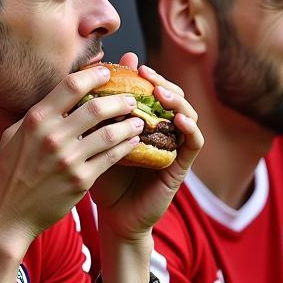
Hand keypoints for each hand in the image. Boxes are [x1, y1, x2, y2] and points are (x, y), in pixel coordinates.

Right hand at [0, 64, 144, 253]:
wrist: (7, 215)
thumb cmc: (10, 174)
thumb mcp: (14, 136)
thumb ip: (38, 116)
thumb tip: (58, 97)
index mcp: (36, 119)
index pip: (71, 85)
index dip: (95, 75)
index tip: (109, 73)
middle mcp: (52, 136)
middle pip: (97, 107)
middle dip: (121, 100)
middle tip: (133, 99)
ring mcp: (68, 159)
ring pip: (110, 133)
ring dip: (129, 125)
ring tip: (139, 121)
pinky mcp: (80, 180)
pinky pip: (111, 158)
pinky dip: (127, 148)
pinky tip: (134, 143)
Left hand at [90, 52, 203, 242]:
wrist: (114, 217)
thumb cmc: (102, 178)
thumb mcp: (96, 141)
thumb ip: (97, 113)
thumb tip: (88, 78)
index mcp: (146, 123)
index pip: (155, 91)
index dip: (149, 76)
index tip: (135, 65)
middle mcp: (164, 132)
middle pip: (174, 98)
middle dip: (163, 83)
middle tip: (147, 74)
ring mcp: (175, 148)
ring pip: (188, 115)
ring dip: (177, 101)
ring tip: (161, 94)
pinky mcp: (182, 166)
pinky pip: (194, 142)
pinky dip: (190, 128)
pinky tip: (178, 119)